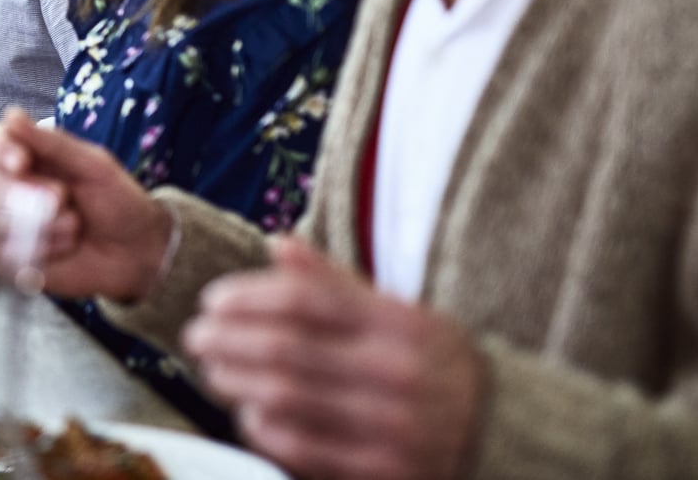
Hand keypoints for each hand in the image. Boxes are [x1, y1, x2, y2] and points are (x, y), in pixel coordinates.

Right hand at [0, 110, 172, 302]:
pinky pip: (4, 254)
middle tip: (64, 198)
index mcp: (26, 156)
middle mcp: (9, 188)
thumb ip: (51, 143)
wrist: (137, 251)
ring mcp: (6, 225)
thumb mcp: (92, 165)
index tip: (21, 162)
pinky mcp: (10, 259)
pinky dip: (39, 250)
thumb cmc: (117, 201)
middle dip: (30, 194)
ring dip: (41, 225)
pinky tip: (64, 248)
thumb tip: (11, 116)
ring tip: (74, 227)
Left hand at [182, 237, 484, 479]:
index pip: (302, 300)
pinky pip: (303, 449)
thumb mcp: (399, 313)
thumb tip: (279, 242)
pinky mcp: (383, 471)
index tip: (212, 301)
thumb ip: (335, 283)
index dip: (245, 297)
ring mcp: (389, 426)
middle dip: (226, 342)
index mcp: (397, 324)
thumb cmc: (432, 364)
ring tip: (212, 373)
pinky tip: (248, 416)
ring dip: (235, 384)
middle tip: (195, 337)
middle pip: (283, 350)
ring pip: (285, 400)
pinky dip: (264, 430)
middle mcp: (395, 372)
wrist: (502, 433)